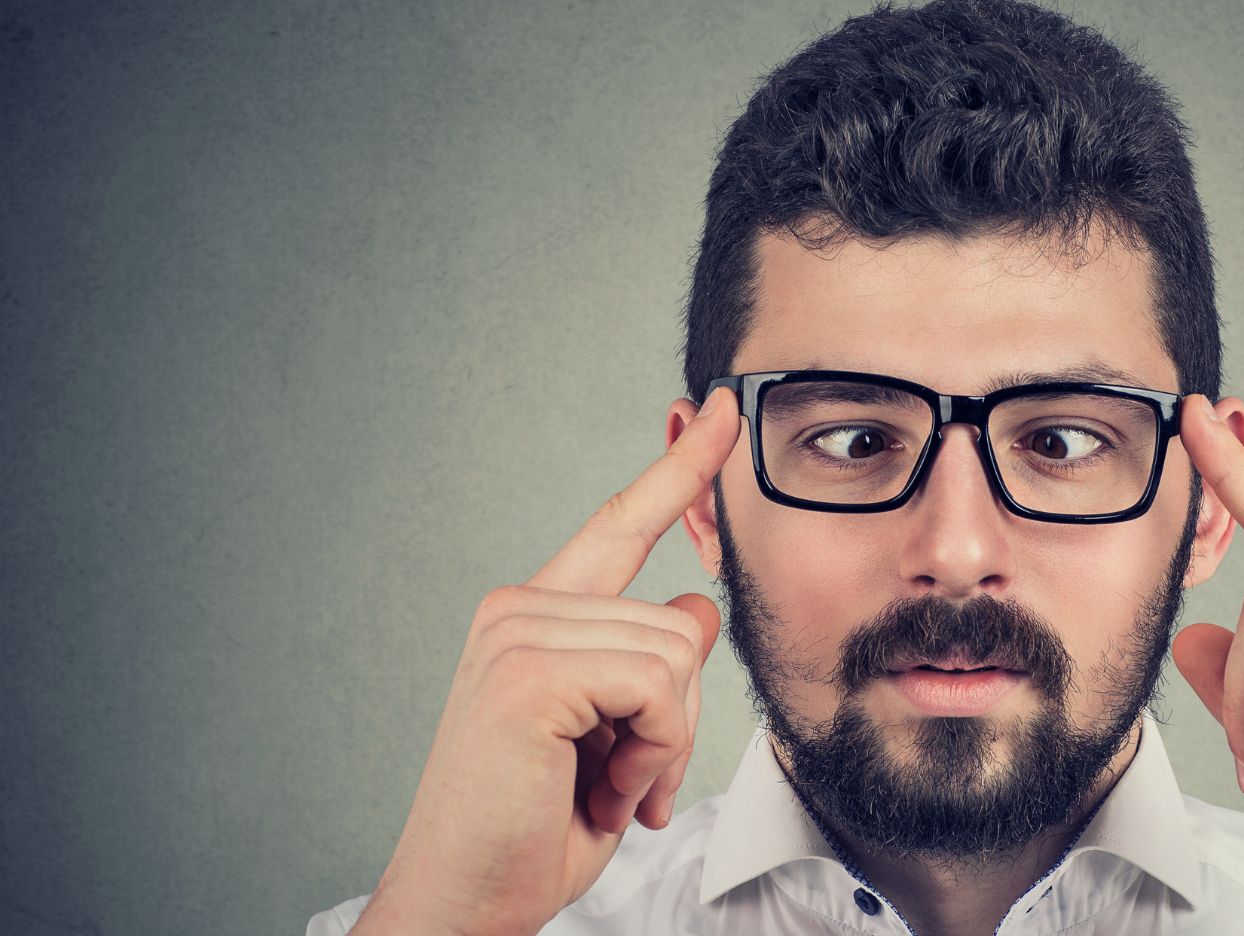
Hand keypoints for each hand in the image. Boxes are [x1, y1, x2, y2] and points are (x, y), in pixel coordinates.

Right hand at [353, 387, 739, 935]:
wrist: (467, 903)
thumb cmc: (536, 826)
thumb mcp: (620, 734)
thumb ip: (652, 662)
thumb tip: (697, 604)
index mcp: (535, 615)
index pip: (618, 524)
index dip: (676, 470)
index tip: (718, 413)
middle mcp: (518, 608)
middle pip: (681, 620)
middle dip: (675, 717)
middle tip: (617, 778)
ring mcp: (516, 633)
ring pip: (676, 655)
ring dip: (663, 742)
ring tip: (604, 786)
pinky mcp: (528, 672)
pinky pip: (658, 686)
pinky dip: (652, 752)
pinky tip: (603, 789)